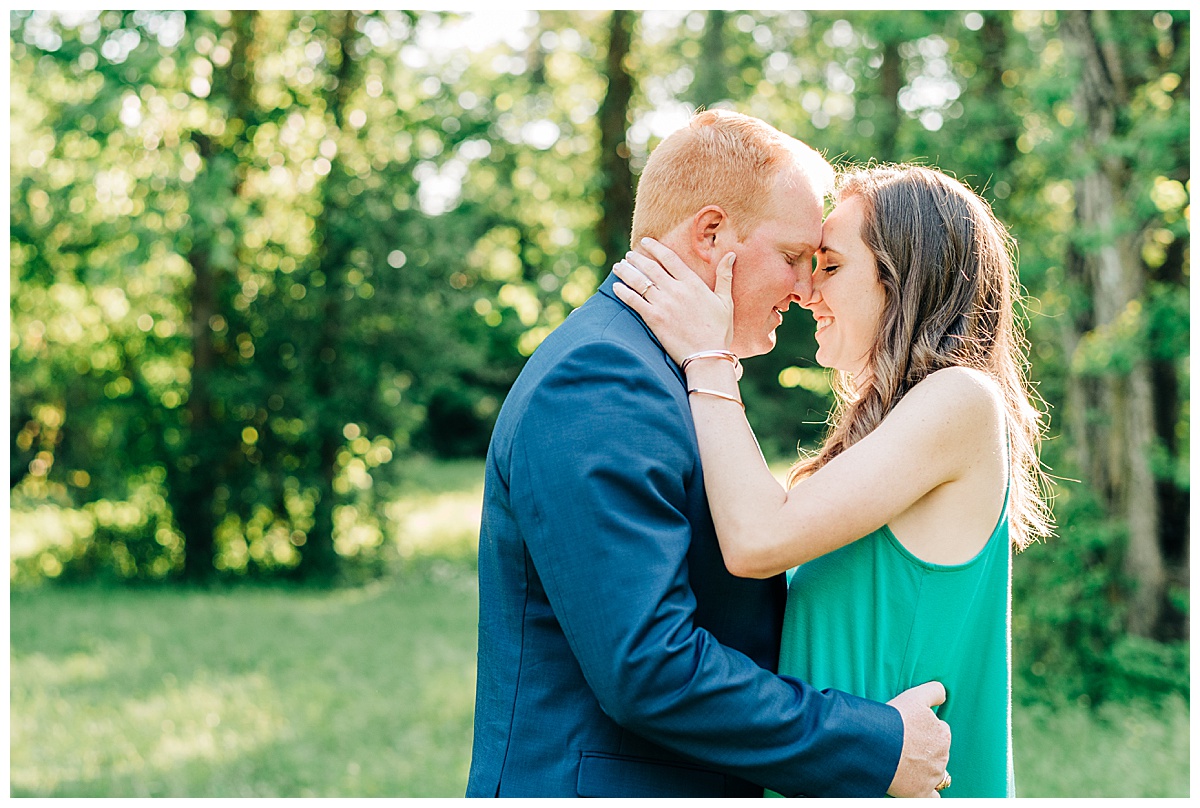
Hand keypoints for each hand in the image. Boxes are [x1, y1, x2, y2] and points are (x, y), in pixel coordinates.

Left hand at [611, 237, 734, 364]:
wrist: (707, 356)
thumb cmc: (719, 331)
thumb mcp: (726, 302)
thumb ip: (725, 277)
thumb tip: (731, 255)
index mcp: (693, 284)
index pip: (670, 258)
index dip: (655, 247)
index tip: (645, 242)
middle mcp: (676, 290)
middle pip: (651, 268)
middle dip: (637, 258)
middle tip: (628, 254)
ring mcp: (664, 304)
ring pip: (640, 282)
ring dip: (627, 272)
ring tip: (618, 266)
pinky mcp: (654, 319)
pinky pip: (634, 301)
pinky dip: (623, 292)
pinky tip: (615, 287)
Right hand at [886, 681, 951, 797]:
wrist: (877, 745)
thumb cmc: (894, 720)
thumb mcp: (915, 696)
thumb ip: (934, 691)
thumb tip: (944, 694)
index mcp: (942, 734)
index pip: (940, 730)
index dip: (925, 728)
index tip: (912, 728)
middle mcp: (942, 756)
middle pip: (937, 752)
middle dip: (926, 749)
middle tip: (905, 744)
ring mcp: (932, 776)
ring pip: (935, 773)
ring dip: (925, 768)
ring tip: (905, 762)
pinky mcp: (921, 793)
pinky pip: (932, 798)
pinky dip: (929, 795)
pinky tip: (921, 789)